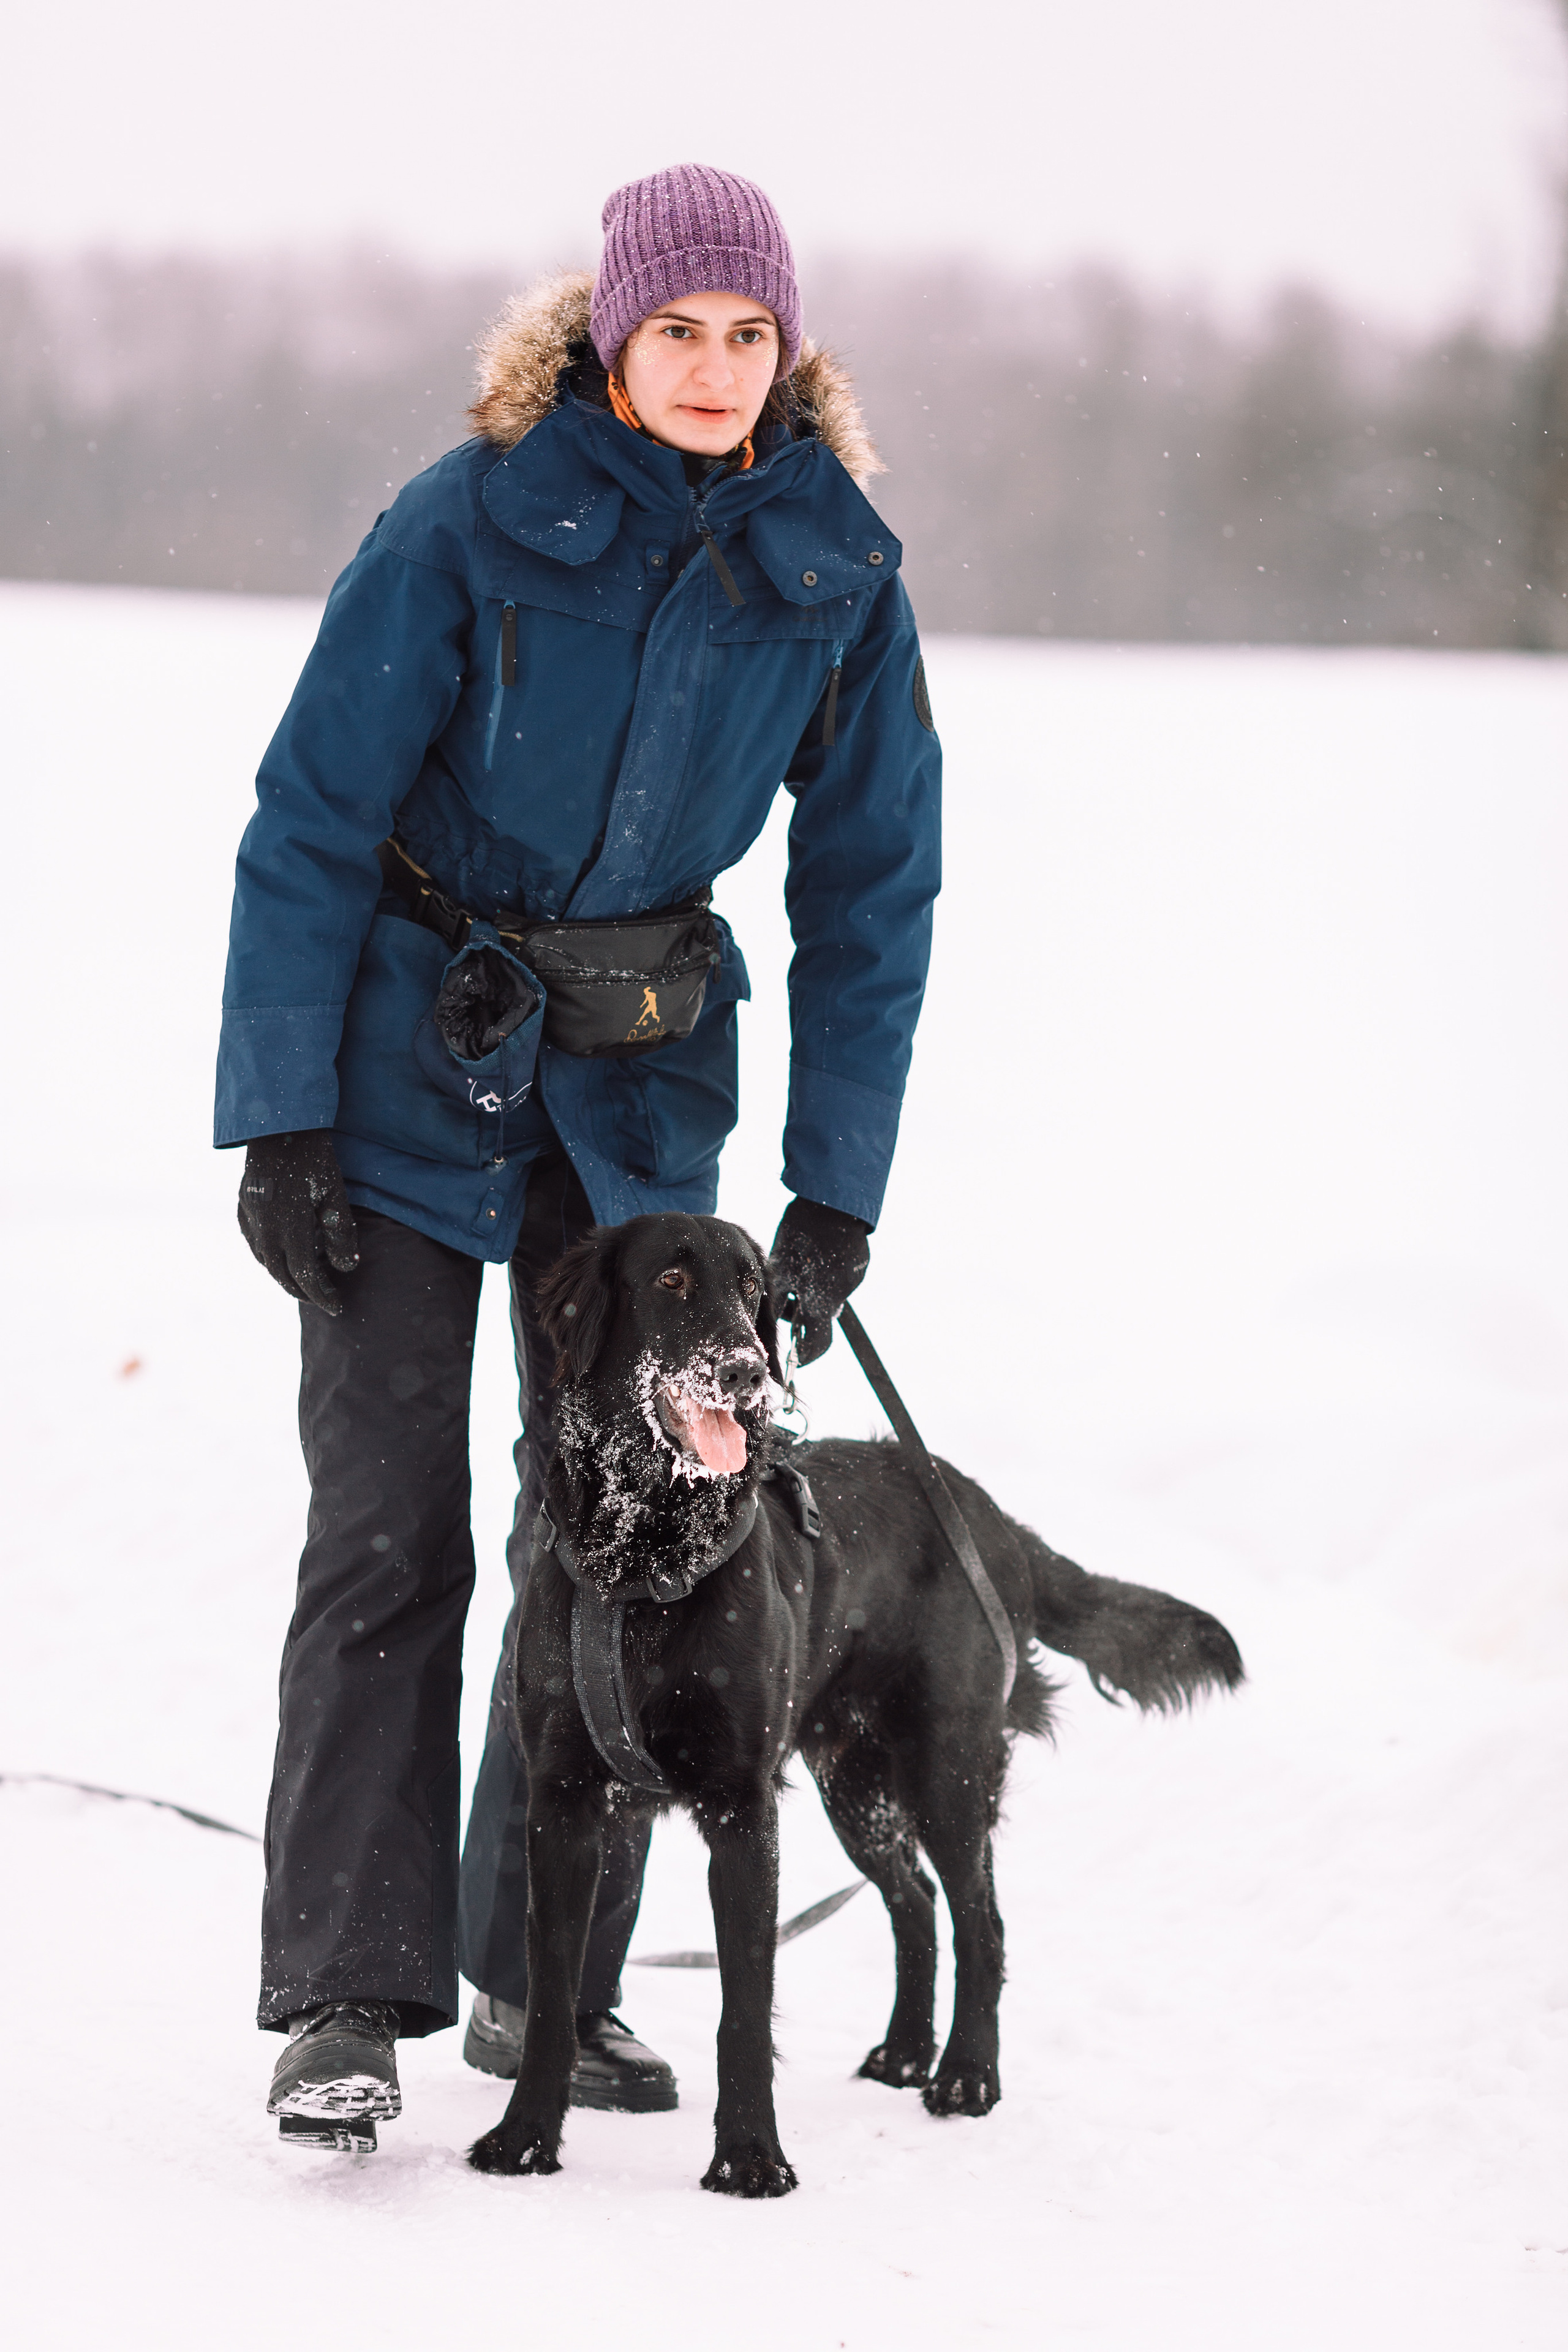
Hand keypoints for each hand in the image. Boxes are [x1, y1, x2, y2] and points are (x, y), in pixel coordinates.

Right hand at [237, 1131, 359, 1313]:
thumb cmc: (313, 1160)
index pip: (306, 1276)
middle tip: (322, 1299)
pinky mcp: (243, 1206)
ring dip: (284, 1275)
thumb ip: (341, 1234)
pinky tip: (281, 1256)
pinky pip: (253, 1242)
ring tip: (304, 1282)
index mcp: (290, 1228)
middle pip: (282, 1274)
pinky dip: (268, 1257)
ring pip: (265, 1260)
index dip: (322, 1295)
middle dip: (303, 1291)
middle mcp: (265, 1229)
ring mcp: (250, 1218)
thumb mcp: (335, 1196)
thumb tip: (345, 1268)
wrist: (278, 1126)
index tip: (337, 1307)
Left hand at [768, 1197, 870, 1365]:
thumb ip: (779, 1298)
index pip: (816, 1344)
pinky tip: (819, 1255)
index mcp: (819, 1300)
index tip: (795, 1356)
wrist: (831, 1203)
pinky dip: (828, 1275)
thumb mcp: (781, 1268)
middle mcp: (840, 1295)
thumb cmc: (799, 1233)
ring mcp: (853, 1280)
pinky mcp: (859, 1266)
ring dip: (817, 1292)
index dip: (805, 1355)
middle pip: (824, 1320)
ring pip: (831, 1297)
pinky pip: (841, 1279)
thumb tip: (774, 1321)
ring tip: (804, 1267)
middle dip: (809, 1319)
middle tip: (794, 1304)